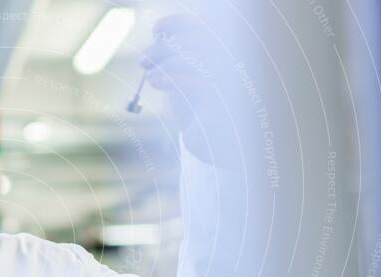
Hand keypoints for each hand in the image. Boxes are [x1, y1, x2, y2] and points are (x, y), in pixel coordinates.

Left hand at [141, 14, 237, 164]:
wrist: (213, 148)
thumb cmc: (199, 111)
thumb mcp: (186, 78)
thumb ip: (178, 56)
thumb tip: (159, 35)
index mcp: (230, 54)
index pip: (207, 27)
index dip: (180, 24)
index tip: (156, 29)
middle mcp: (238, 64)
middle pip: (199, 39)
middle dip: (165, 48)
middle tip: (143, 61)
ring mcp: (234, 82)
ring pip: (197, 57)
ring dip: (166, 63)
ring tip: (148, 77)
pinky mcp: (224, 104)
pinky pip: (195, 81)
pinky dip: (170, 77)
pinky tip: (155, 82)